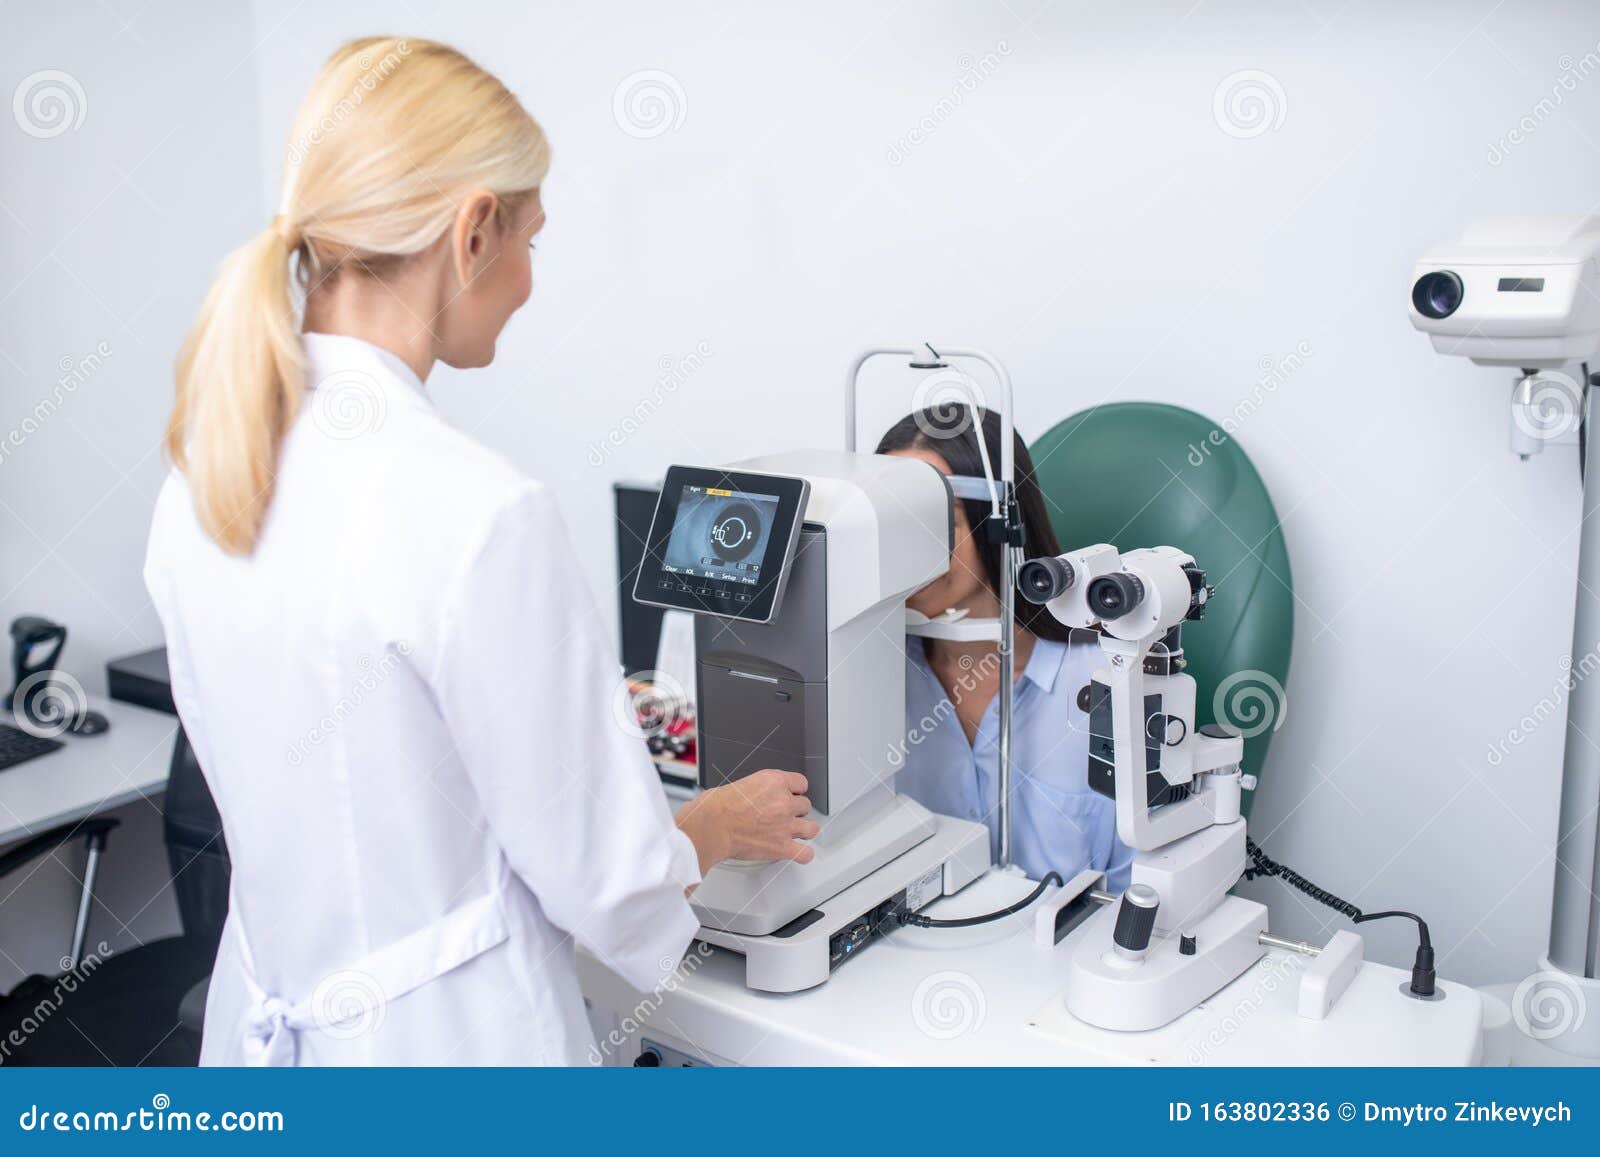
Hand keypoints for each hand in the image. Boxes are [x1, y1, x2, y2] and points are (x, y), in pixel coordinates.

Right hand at [676, 769, 817, 875]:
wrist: (711, 827)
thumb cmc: (716, 807)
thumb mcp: (739, 784)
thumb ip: (757, 791)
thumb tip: (756, 797)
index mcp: (774, 782)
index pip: (801, 783)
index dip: (795, 791)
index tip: (791, 795)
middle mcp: (784, 802)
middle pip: (805, 805)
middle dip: (795, 811)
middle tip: (782, 816)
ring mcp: (785, 825)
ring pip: (812, 828)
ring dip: (804, 830)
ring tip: (795, 832)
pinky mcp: (782, 847)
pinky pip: (806, 853)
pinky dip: (803, 855)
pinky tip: (797, 852)